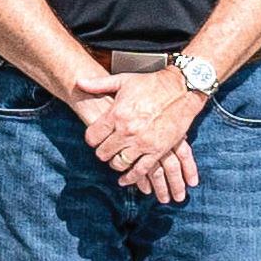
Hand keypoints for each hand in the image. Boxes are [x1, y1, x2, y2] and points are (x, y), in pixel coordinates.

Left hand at [75, 70, 209, 201]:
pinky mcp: (157, 150)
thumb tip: (79, 82)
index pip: (92, 137)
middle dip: (102, 152)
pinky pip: (141, 170)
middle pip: (104, 153)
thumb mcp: (123, 80)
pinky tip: (126, 180)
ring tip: (115, 160)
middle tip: (104, 150)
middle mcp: (127, 131)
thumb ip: (99, 84)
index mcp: (116, 114)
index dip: (91, 139)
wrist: (181, 90)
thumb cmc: (152, 84)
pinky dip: (132, 177)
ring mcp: (143, 143)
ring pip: (120, 163)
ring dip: (115, 164)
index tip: (94, 139)